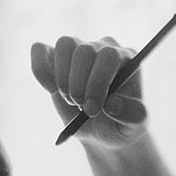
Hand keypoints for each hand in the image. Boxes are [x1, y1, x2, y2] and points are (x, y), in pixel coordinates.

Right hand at [30, 35, 148, 147]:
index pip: (109, 56)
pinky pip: (40, 49)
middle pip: (84, 51)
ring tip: (71, 100)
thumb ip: (133, 115)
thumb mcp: (135, 126)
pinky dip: (40, 69)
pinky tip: (51, 89)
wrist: (103, 130)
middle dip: (78, 85)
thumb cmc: (122, 124)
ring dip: (62, 78)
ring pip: (64, 45)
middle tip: (81, 107)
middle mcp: (103, 48)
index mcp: (126, 58)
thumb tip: (113, 103)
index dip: (97, 82)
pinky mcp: (55, 57)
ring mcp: (79, 49)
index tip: (92, 109)